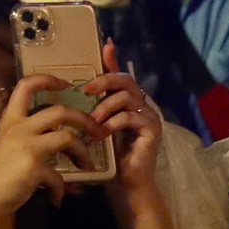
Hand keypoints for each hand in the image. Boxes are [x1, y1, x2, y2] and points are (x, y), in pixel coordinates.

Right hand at [0, 74, 104, 220]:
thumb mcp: (5, 145)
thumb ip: (26, 137)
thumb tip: (57, 139)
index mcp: (10, 120)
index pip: (26, 86)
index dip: (47, 80)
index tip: (66, 84)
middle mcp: (19, 128)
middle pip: (60, 112)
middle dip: (85, 120)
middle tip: (97, 131)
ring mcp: (27, 146)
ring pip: (68, 138)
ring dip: (83, 153)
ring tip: (87, 166)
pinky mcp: (34, 167)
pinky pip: (59, 176)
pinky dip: (61, 189)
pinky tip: (57, 199)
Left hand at [86, 44, 160, 200]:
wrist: (126, 184)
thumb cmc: (108, 156)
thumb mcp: (95, 127)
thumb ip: (91, 109)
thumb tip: (75, 92)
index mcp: (125, 101)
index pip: (119, 74)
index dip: (112, 59)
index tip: (105, 45)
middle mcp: (140, 104)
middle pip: (124, 80)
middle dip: (103, 81)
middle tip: (86, 92)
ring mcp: (149, 115)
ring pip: (126, 96)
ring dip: (105, 106)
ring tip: (93, 122)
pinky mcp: (153, 129)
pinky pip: (131, 115)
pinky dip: (113, 122)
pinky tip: (103, 134)